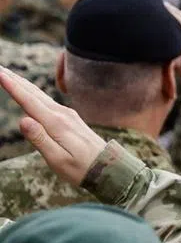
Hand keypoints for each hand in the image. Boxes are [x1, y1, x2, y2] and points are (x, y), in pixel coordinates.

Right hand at [0, 67, 104, 184]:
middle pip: (34, 93)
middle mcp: (62, 114)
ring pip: (41, 95)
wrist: (109, 168)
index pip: (29, 101)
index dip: (12, 87)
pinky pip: (48, 101)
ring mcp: (68, 115)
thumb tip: (23, 119)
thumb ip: (40, 139)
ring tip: (9, 74)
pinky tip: (30, 92)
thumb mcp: (58, 159)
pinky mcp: (70, 118)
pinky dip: (34, 93)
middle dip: (15, 79)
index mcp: (56, 123)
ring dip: (24, 83)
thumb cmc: (81, 168)